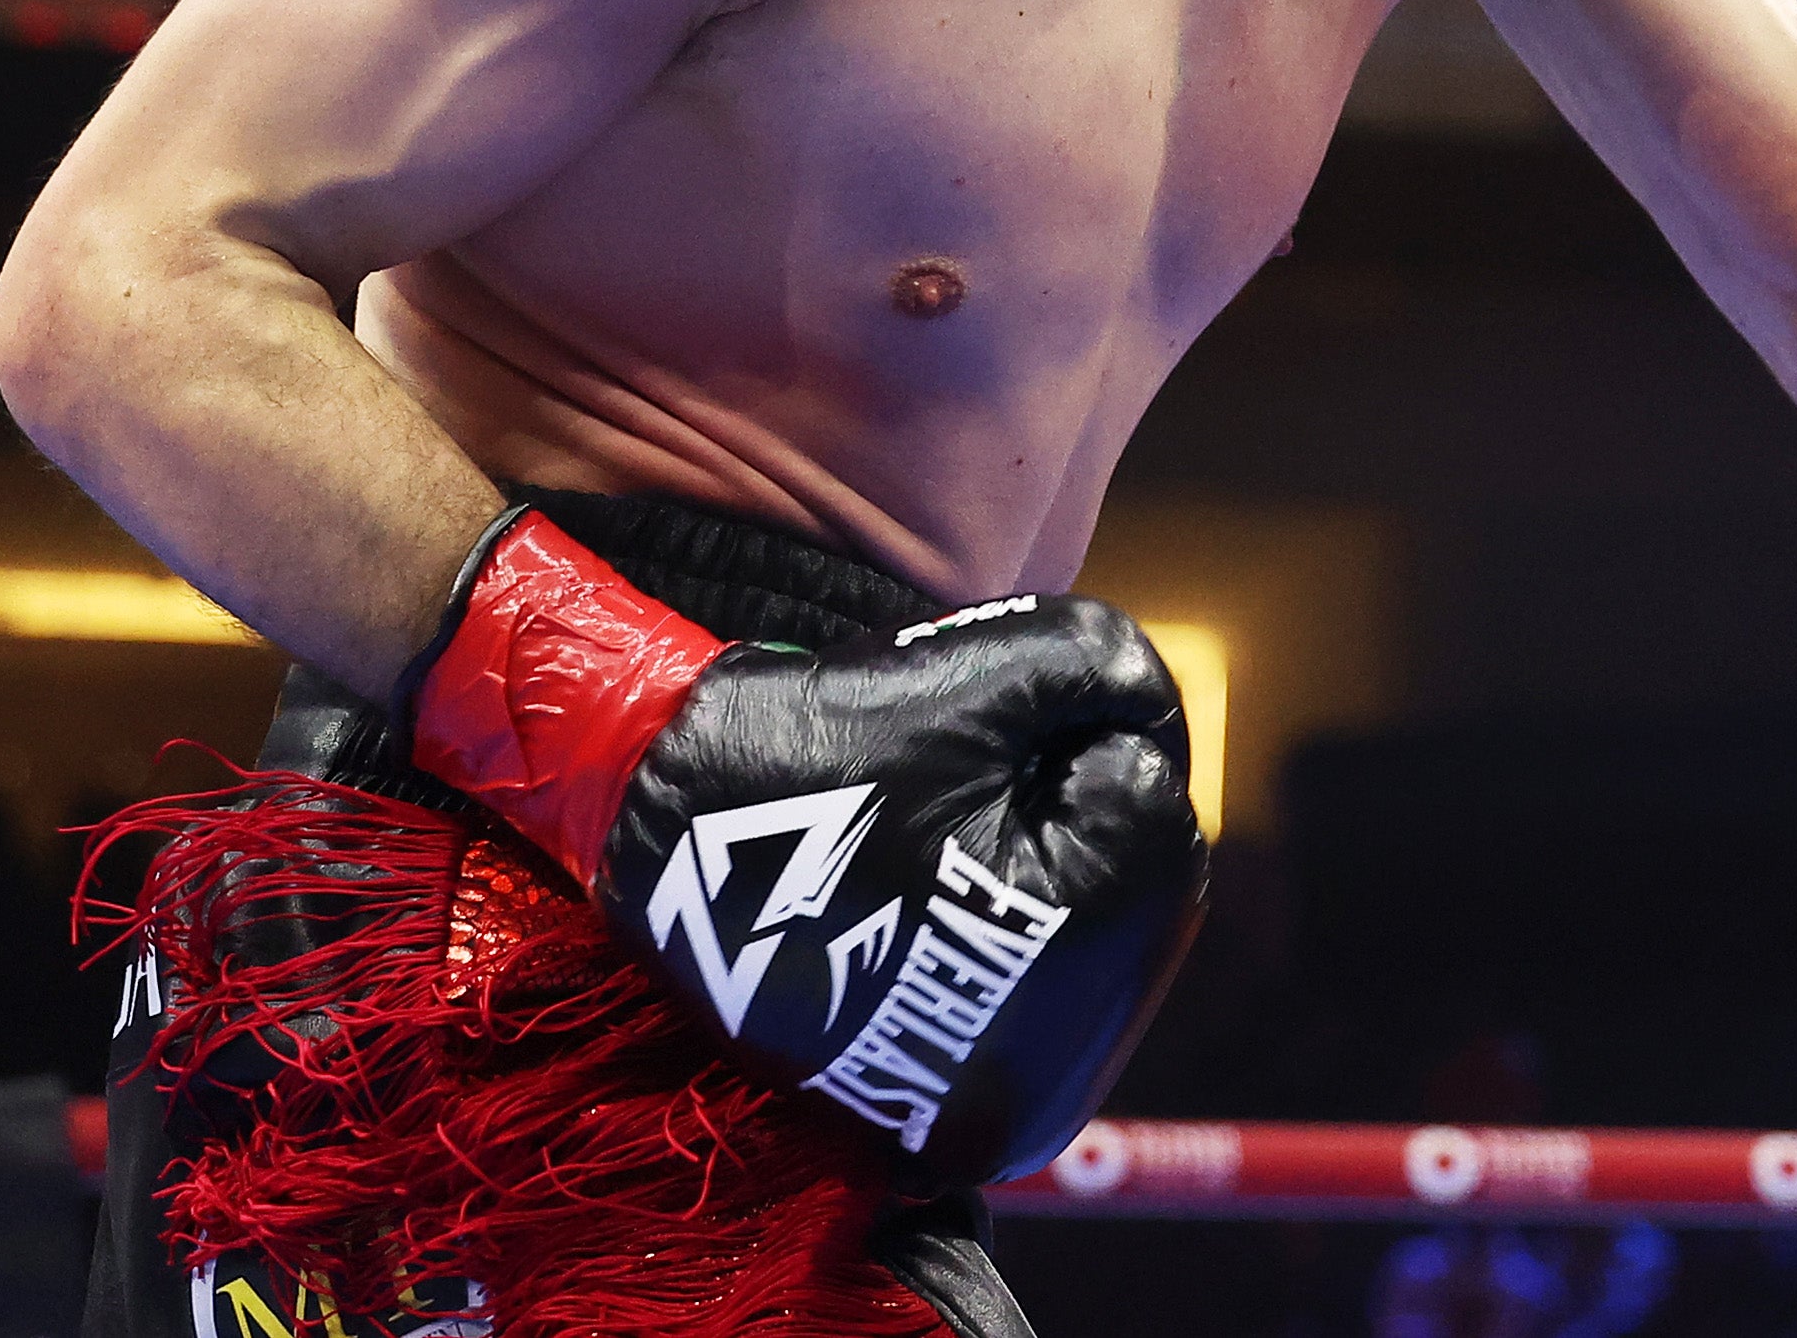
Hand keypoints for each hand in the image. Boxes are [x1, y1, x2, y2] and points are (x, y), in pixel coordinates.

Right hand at [409, 511, 1207, 1185]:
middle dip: (1072, 807)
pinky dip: (1009, 948)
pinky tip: (929, 912)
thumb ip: (1103, 666)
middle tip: (951, 786)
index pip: (1148, 786)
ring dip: (1050, 876)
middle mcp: (1061, 1065)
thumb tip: (1150, 715)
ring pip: (1100, 945)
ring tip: (932, 848)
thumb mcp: (976, 671)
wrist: (647, 855)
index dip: (1065, 731)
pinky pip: (1043, 1011)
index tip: (960, 740)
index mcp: (1082, 944)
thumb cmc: (814, 759)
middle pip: (1144, 881)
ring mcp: (1012, 1112)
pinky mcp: (967, 1130)